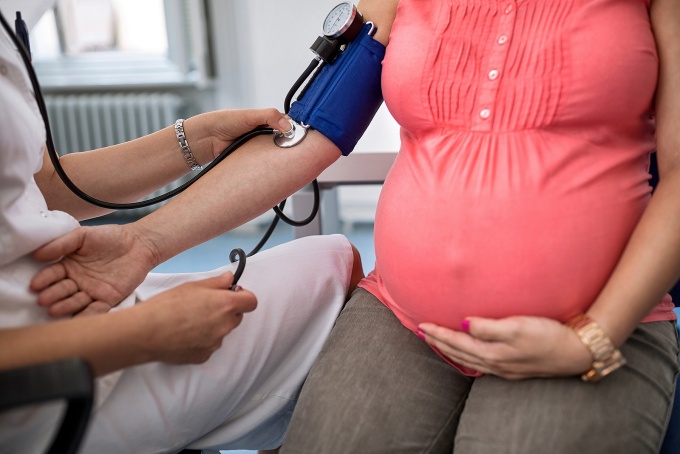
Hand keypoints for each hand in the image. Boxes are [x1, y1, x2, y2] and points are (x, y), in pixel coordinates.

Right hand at [30, 224, 157, 316]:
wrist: (139, 243)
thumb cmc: (109, 237)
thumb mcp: (83, 236)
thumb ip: (62, 244)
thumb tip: (37, 254)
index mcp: (68, 266)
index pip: (52, 275)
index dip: (44, 279)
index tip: (35, 285)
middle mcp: (78, 281)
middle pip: (62, 290)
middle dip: (52, 295)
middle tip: (43, 300)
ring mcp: (92, 292)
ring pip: (76, 302)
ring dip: (65, 307)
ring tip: (54, 310)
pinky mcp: (109, 299)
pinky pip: (96, 309)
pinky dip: (87, 315)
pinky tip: (78, 320)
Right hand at [138, 272, 256, 364]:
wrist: (146, 332)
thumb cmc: (167, 306)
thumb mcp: (193, 286)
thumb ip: (217, 282)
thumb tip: (230, 279)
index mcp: (226, 305)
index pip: (251, 302)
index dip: (243, 296)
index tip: (231, 294)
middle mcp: (225, 325)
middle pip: (236, 317)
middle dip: (226, 311)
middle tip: (205, 305)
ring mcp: (215, 343)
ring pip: (222, 332)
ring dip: (213, 326)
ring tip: (189, 320)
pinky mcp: (204, 356)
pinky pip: (209, 345)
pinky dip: (201, 340)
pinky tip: (184, 334)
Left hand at [187, 108, 292, 161]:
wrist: (207, 138)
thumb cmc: (225, 121)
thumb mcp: (250, 115)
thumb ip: (270, 116)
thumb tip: (288, 126)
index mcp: (265, 120)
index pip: (286, 124)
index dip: (294, 129)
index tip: (301, 135)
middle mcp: (264, 133)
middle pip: (284, 139)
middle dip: (290, 144)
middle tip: (296, 149)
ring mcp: (259, 147)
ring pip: (276, 153)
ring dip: (279, 155)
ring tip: (288, 158)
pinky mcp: (253, 159)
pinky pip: (265, 163)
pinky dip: (269, 164)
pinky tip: (274, 165)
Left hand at [418, 316, 592, 379]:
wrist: (577, 352)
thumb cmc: (549, 336)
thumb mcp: (518, 327)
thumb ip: (489, 327)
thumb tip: (464, 323)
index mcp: (493, 354)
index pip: (457, 342)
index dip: (438, 333)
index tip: (421, 325)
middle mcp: (495, 364)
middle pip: (459, 353)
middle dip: (439, 343)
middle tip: (422, 332)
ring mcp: (505, 368)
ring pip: (469, 360)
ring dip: (450, 350)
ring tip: (437, 341)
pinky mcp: (515, 367)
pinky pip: (481, 363)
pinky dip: (467, 356)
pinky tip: (468, 352)